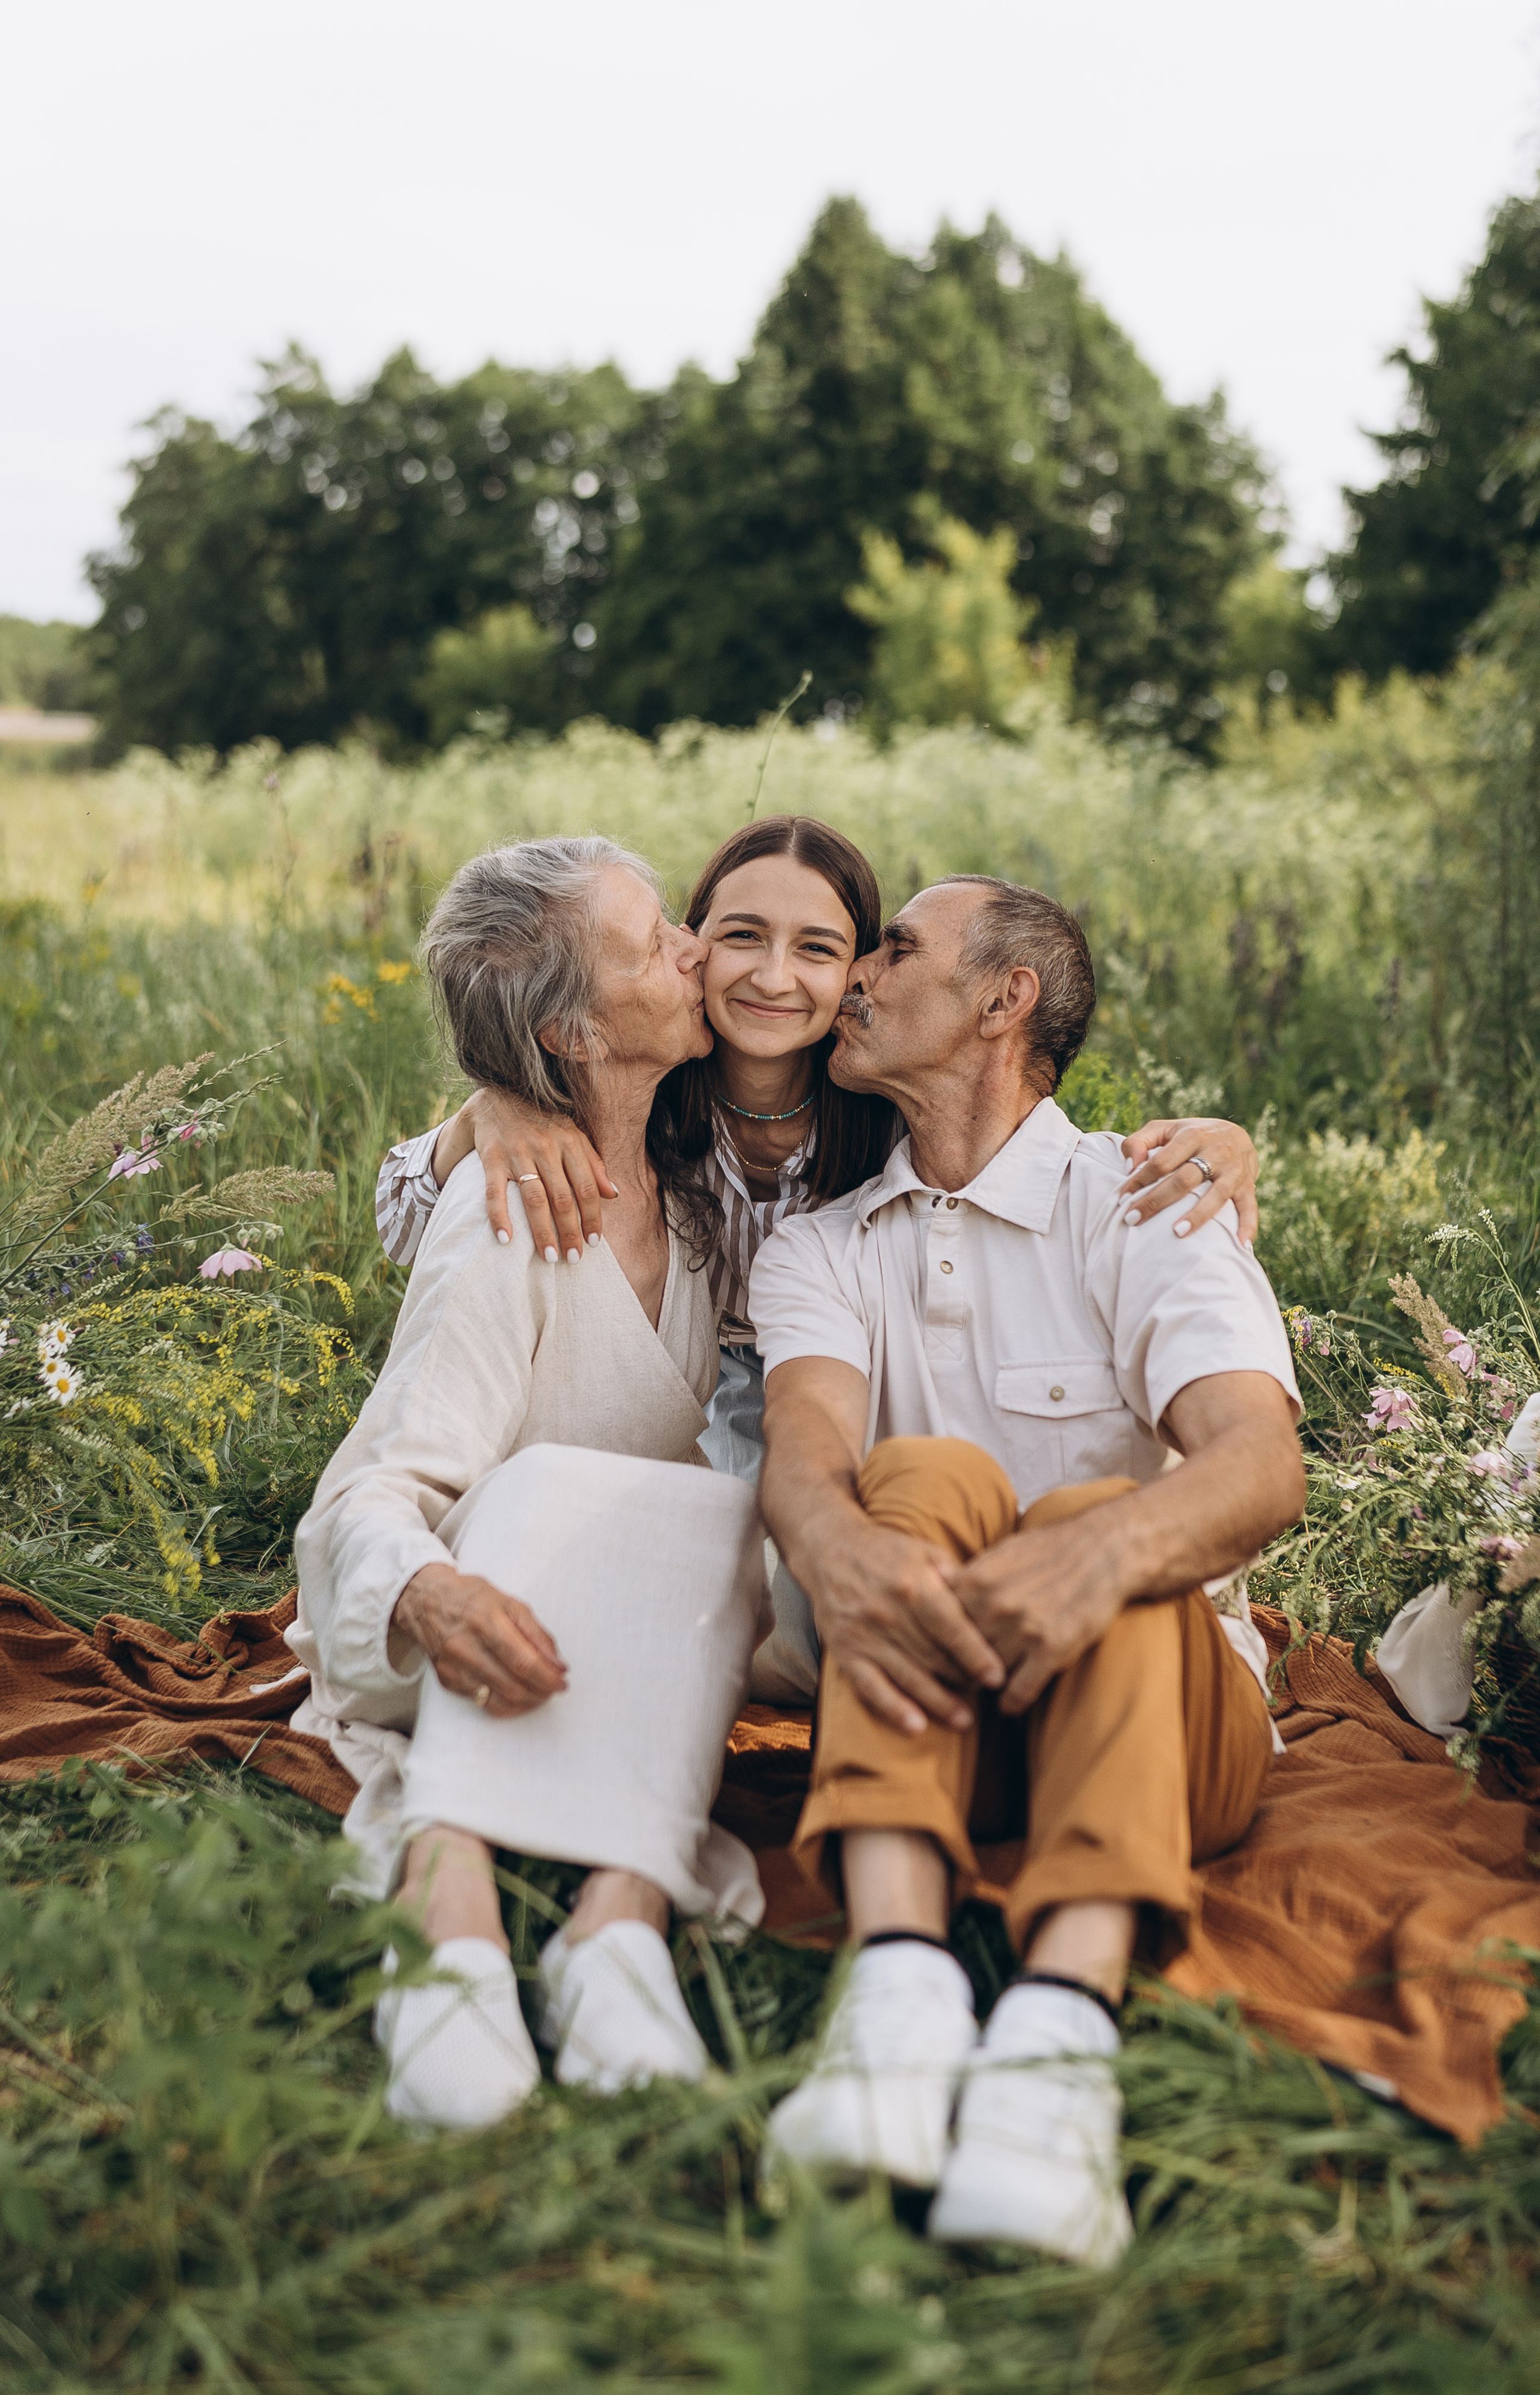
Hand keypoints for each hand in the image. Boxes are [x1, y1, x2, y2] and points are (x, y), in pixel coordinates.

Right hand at [392, 1562, 568, 1716]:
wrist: (426, 1601)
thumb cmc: (471, 1598)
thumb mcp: (510, 1603)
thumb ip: (536, 1634)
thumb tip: (558, 1664)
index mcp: (486, 1621)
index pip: (524, 1662)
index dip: (547, 1677)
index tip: (562, 1681)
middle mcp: (467, 1647)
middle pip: (513, 1686)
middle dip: (541, 1692)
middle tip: (554, 1687)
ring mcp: (455, 1667)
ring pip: (499, 1700)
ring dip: (527, 1702)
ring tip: (539, 1693)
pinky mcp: (448, 1680)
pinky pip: (483, 1703)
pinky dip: (506, 1704)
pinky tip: (517, 1695)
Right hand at [458, 1088, 617, 1259]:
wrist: (497, 1097)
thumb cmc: (542, 1122)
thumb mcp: (572, 1135)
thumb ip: (593, 1164)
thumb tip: (614, 1194)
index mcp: (569, 1141)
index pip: (586, 1187)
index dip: (592, 1217)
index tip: (594, 1243)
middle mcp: (545, 1146)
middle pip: (562, 1198)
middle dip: (570, 1231)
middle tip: (573, 1259)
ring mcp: (517, 1151)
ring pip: (534, 1198)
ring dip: (542, 1231)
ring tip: (549, 1257)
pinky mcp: (491, 1157)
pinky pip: (495, 1192)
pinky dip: (499, 1216)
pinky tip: (506, 1239)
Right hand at [813, 1515, 1006, 1736]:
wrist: (828, 1548)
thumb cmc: (886, 1551)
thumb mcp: (924, 1551)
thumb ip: (956, 1576)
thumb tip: (988, 1602)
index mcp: (913, 1585)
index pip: (952, 1628)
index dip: (977, 1655)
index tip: (998, 1678)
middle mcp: (889, 1612)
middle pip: (934, 1657)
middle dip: (963, 1681)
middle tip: (986, 1697)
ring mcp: (865, 1635)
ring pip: (908, 1677)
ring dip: (939, 1703)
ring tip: (964, 1721)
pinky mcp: (845, 1651)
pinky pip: (871, 1687)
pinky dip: (893, 1708)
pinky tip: (916, 1726)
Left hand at [947, 1508, 1137, 1715]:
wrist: (1106, 1550)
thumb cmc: (1050, 1549)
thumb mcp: (1002, 1552)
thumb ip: (969, 1576)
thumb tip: (936, 1591)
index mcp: (977, 1579)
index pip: (939, 1625)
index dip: (936, 1643)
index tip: (935, 1656)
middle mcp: (996, 1605)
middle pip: (959, 1653)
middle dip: (956, 1669)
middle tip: (955, 1682)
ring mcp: (1024, 1629)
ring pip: (987, 1674)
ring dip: (985, 1685)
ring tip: (984, 1690)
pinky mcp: (1053, 1649)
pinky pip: (1019, 1691)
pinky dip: (1011, 1702)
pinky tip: (1010, 1704)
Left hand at [1120, 1116, 1259, 1244]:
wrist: (1236, 1133)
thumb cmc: (1190, 1136)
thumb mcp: (1164, 1129)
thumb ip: (1140, 1141)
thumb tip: (1129, 1165)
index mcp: (1191, 1136)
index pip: (1161, 1161)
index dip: (1140, 1180)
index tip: (1122, 1199)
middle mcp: (1215, 1151)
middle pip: (1184, 1180)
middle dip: (1157, 1201)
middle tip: (1133, 1219)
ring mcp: (1234, 1170)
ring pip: (1216, 1195)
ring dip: (1198, 1215)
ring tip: (1177, 1233)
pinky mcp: (1248, 1186)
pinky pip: (1249, 1207)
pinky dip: (1247, 1225)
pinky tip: (1240, 1245)